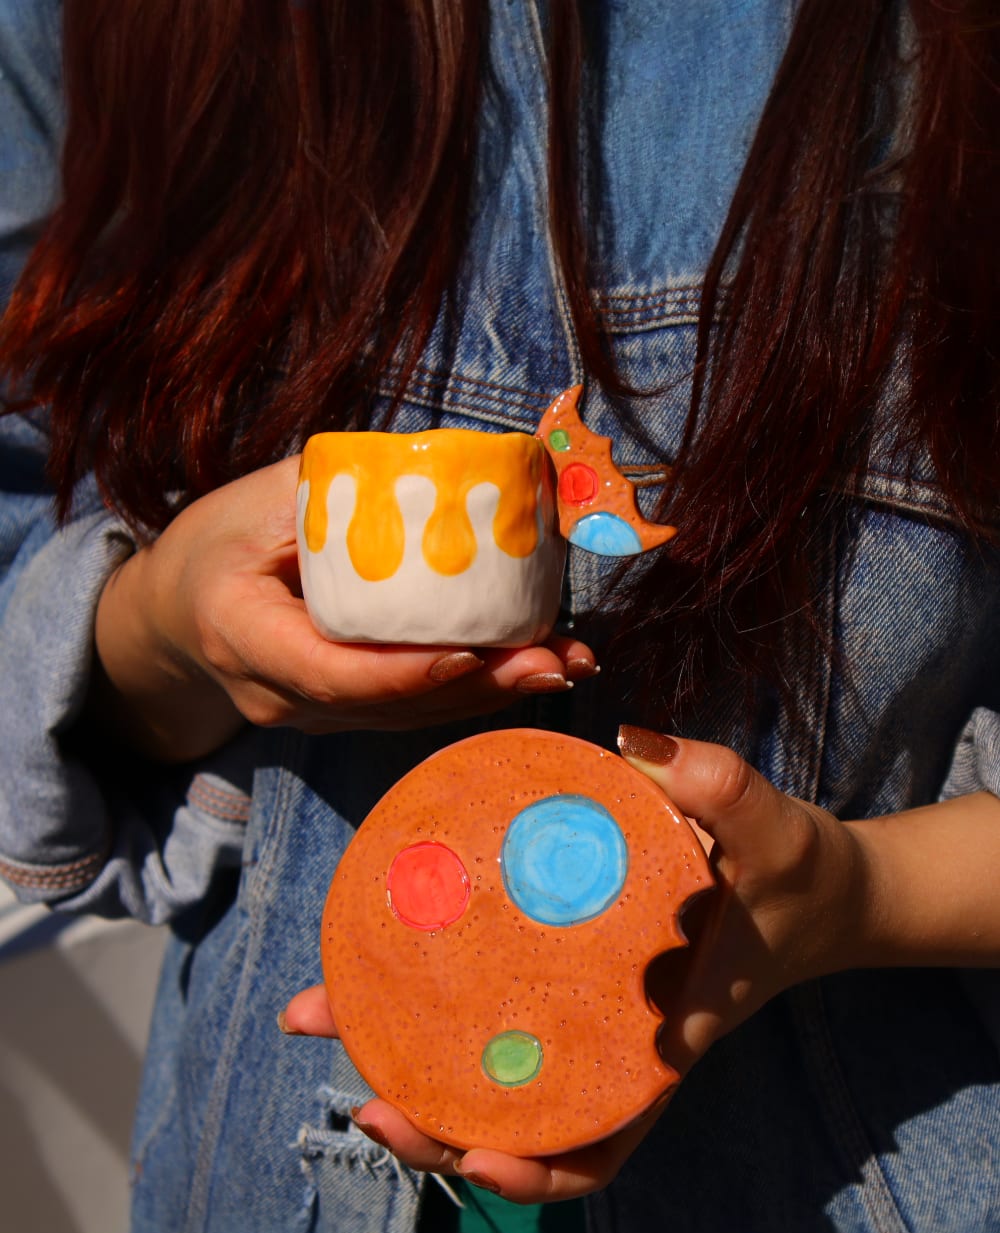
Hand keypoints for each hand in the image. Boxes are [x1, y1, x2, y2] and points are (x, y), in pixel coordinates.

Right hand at [90, 457, 596, 760]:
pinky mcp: (341, 715)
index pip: (331, 670)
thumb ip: (336, 491)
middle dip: (477, 688)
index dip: (406, 670)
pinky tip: (532, 669)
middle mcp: (277, 694)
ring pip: (407, 716)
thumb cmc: (218, 542)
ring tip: (565, 664)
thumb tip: (445, 468)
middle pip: (387, 705)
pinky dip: (473, 691)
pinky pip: (409, 709)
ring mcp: (309, 716)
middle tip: (554, 661)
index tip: (473, 651)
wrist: (175, 610)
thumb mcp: (259, 499)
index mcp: (242, 634)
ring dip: (492, 694)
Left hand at [281, 730, 870, 1201]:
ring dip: (406, 1067)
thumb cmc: (798, 877)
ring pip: (490, 1078)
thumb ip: (721, 786)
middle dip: (431, 1132)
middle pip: (516, 1129)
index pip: (598, 1148)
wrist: (822, 892)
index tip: (475, 1154)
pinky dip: (436, 1004)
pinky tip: (384, 957)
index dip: (534, 1172)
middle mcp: (616, 1054)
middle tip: (357, 1101)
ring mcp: (590, 1024)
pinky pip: (497, 1014)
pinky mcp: (572, 985)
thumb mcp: (776, 830)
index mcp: (663, 1049)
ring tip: (325, 1017)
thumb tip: (637, 742)